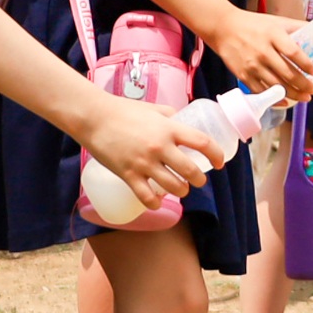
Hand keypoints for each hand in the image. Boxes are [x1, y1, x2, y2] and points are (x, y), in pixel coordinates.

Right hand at [76, 98, 215, 213]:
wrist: (94, 117)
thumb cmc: (123, 110)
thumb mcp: (153, 109)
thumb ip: (169, 116)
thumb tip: (180, 120)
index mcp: (169, 128)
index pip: (203, 143)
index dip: (216, 154)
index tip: (219, 163)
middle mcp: (160, 147)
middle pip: (191, 171)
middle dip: (199, 180)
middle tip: (198, 180)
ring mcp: (143, 162)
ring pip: (173, 187)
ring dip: (182, 191)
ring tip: (181, 189)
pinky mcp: (128, 174)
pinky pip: (147, 197)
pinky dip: (155, 203)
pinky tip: (158, 202)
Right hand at [205, 7, 312, 99]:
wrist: (223, 28)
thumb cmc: (252, 24)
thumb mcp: (276, 21)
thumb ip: (295, 26)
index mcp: (273, 35)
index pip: (293, 52)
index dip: (306, 64)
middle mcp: (263, 51)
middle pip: (287, 73)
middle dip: (303, 85)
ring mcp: (252, 65)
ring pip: (276, 85)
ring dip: (293, 94)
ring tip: (304, 97)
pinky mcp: (242, 75)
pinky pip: (261, 91)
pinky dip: (274, 99)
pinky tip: (285, 100)